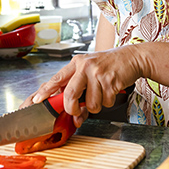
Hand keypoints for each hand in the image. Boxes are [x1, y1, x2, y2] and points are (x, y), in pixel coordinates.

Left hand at [21, 46, 144, 123]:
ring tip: (102, 93)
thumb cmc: (109, 65)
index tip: (36, 100)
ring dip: (97, 105)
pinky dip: (109, 101)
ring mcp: (98, 73)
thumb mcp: (89, 68)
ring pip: (91, 104)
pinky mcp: (111, 81)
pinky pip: (105, 103)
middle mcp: (85, 66)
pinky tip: (111, 90)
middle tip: (78, 111)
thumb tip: (71, 109)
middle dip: (73, 108)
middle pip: (70, 95)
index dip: (45, 91)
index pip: (57, 78)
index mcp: (77, 63)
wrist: (132, 57)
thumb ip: (78, 84)